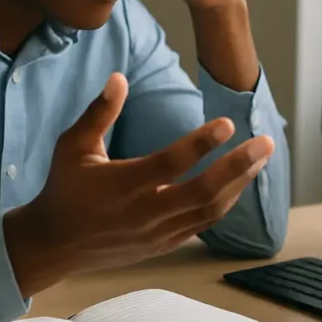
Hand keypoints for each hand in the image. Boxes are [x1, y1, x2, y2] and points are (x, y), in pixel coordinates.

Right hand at [3, 73, 273, 296]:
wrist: (55, 244)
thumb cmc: (65, 187)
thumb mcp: (73, 146)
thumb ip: (99, 112)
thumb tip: (119, 76)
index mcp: (123, 186)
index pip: (170, 163)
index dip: (200, 143)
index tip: (228, 122)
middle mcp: (145, 213)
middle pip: (203, 192)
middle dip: (238, 166)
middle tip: (266, 142)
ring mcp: (157, 233)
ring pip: (209, 210)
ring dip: (239, 183)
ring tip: (261, 157)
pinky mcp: (164, 245)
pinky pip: (203, 224)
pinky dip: (225, 202)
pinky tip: (240, 181)